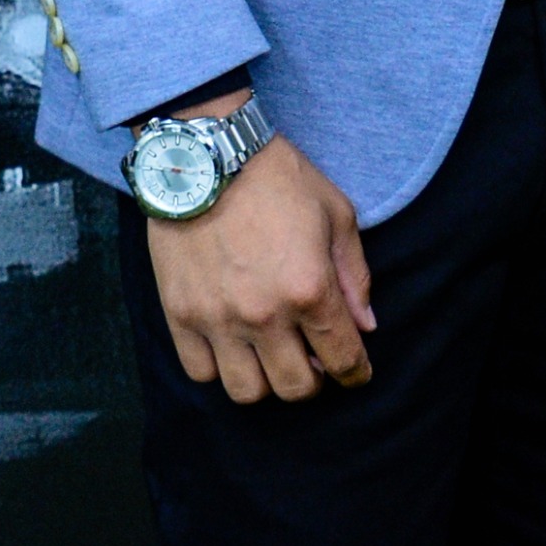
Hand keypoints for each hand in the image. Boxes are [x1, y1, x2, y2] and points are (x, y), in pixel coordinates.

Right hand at [143, 119, 375, 402]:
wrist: (206, 155)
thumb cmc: (278, 178)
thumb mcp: (336, 214)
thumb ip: (354, 276)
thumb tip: (364, 326)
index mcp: (309, 288)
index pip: (343, 359)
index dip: (357, 373)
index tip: (356, 373)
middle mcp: (264, 313)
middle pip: (295, 388)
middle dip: (313, 381)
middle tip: (313, 361)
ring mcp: (217, 318)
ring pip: (247, 391)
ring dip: (266, 380)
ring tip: (270, 355)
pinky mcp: (180, 314)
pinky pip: (200, 372)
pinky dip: (220, 368)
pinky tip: (232, 345)